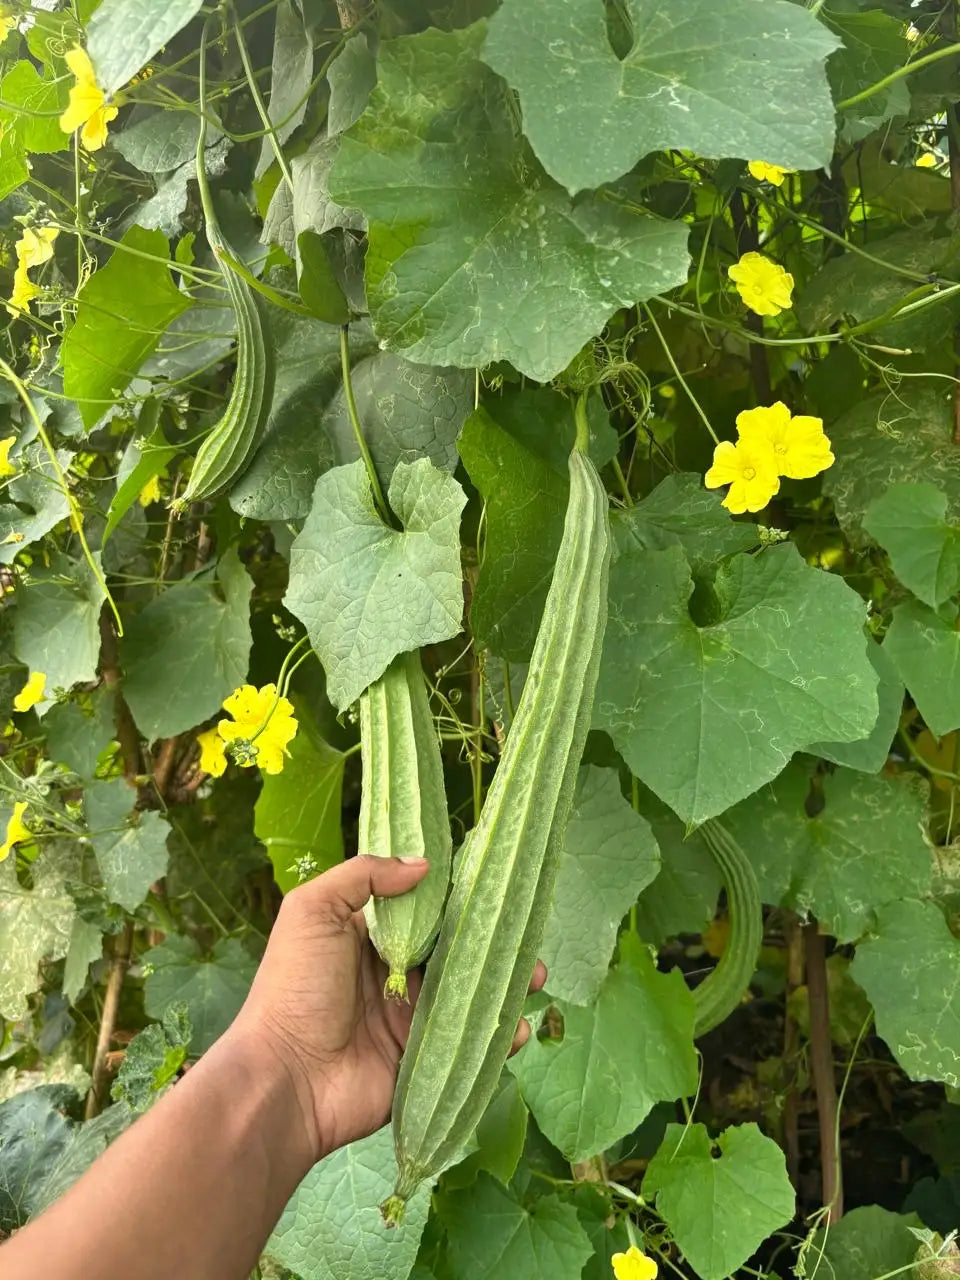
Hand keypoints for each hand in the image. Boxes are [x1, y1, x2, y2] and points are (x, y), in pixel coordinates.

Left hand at [231, 855, 545, 1162]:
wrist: (285, 1079)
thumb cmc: (294, 988)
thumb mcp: (313, 912)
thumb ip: (363, 877)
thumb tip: (423, 865)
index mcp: (369, 940)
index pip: (424, 913)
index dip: (459, 901)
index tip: (496, 888)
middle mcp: (394, 977)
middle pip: (454, 954)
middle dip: (492, 945)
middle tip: (526, 936)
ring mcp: (410, 1022)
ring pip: (469, 998)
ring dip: (505, 987)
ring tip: (535, 978)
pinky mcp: (423, 1062)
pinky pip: (469, 1045)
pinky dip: (499, 1036)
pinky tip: (520, 1028)